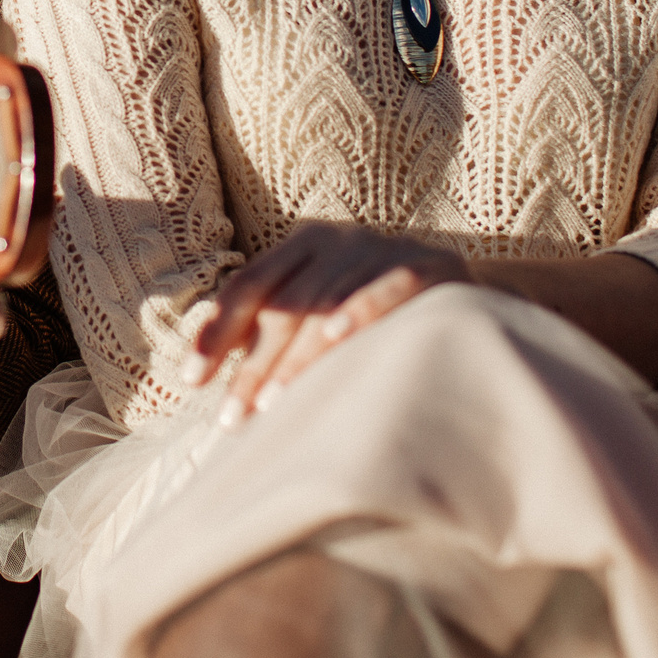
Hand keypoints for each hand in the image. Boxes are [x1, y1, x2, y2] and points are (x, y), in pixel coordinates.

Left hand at [188, 222, 473, 425]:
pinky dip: (360, 310)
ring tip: (274, 404)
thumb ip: (272, 330)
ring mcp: (383, 247)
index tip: (191, 380)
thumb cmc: (374, 308)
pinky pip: (389, 285)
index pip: (247, 287)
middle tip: (231, 418)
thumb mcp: (320, 307)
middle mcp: (338, 238)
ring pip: (328, 302)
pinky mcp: (429, 263)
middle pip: (283, 305)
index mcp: (302, 243)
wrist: (466, 288)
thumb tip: (210, 381)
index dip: (216, 332)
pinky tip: (335, 340)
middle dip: (253, 366)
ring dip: (298, 357)